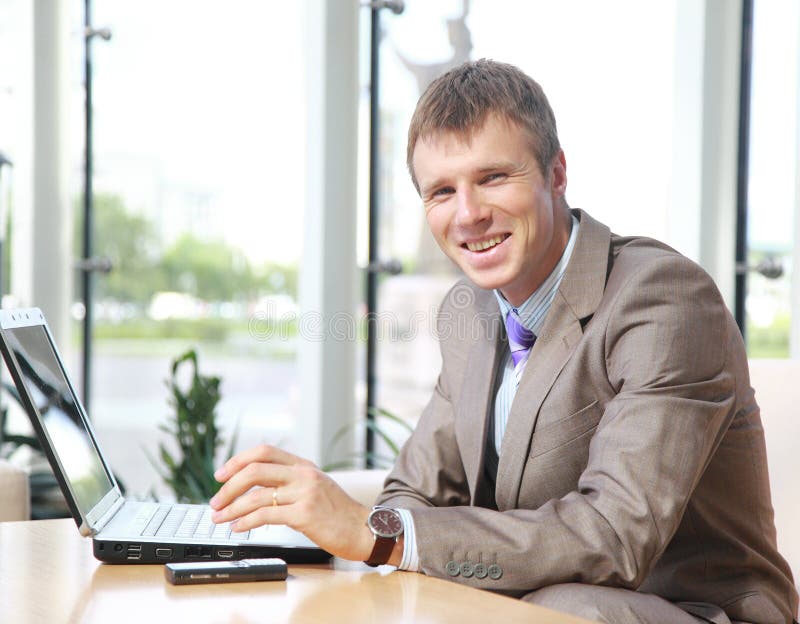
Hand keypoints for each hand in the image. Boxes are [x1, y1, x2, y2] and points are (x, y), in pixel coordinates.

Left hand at [208, 444, 375, 561]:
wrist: (363, 530)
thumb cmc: (337, 513)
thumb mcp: (315, 486)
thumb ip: (289, 481)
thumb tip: (253, 487)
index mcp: (303, 465)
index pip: (264, 452)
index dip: (237, 461)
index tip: (220, 474)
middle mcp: (303, 475)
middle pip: (255, 470)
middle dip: (228, 486)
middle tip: (215, 500)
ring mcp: (305, 494)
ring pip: (256, 495)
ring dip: (231, 508)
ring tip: (220, 518)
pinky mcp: (305, 515)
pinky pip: (265, 516)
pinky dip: (245, 522)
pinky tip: (238, 527)